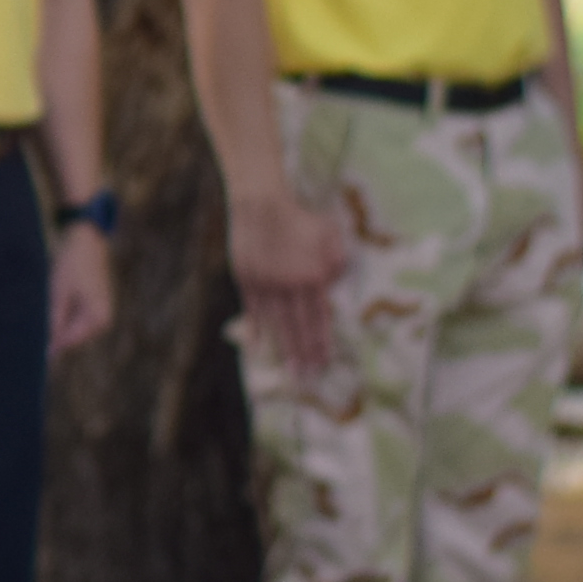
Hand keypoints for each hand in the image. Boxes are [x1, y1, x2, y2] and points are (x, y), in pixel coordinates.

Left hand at [48, 219, 116, 354]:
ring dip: (59, 330)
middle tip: (31, 346)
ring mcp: (101, 311)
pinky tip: (50, 316)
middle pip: (73, 338)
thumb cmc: (71, 264)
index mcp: (97, 317)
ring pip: (74, 330)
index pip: (70, 341)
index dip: (52, 349)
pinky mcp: (95, 305)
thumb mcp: (58, 293)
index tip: (36, 359)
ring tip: (38, 328)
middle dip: (55, 340)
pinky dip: (64, 319)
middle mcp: (104, 318)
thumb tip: (50, 345)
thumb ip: (55, 320)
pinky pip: (77, 319)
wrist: (86, 239)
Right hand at [224, 178, 347, 371]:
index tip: (325, 364)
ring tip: (287, 370)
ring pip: (274, 323)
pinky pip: (252, 310)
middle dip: (303, 355)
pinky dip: (255, 329)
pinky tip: (258, 345)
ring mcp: (264, 285)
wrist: (261, 203)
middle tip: (306, 379)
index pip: (318, 319)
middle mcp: (288, 286)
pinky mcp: (246, 279)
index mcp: (313, 277)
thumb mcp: (331, 237)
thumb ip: (337, 265)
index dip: (321, 343)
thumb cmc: (301, 217)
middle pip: (297, 327)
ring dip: (282, 348)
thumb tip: (332, 288)